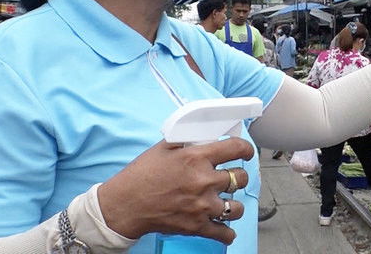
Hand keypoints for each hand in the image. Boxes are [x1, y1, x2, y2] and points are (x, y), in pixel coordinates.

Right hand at [98, 138, 253, 243]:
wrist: (125, 205)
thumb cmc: (141, 175)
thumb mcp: (163, 147)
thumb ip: (187, 141)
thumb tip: (206, 137)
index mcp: (196, 157)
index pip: (236, 148)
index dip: (246, 149)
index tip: (246, 153)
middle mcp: (204, 181)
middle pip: (240, 177)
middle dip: (238, 176)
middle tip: (231, 177)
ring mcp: (202, 206)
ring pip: (237, 207)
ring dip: (233, 204)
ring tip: (226, 201)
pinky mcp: (197, 226)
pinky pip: (224, 233)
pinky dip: (227, 232)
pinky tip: (224, 226)